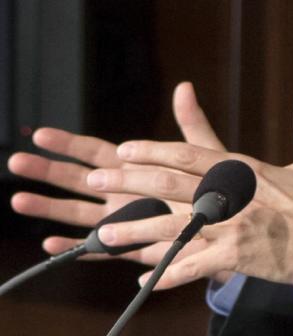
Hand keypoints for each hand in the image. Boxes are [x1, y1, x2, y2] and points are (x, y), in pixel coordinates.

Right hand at [6, 82, 225, 265]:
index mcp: (132, 169)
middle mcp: (120, 194)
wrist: (228, 226)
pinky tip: (51, 243)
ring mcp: (121, 220)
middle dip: (46, 170)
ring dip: (48, 207)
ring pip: (77, 213)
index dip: (67, 144)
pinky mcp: (130, 246)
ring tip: (19, 199)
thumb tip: (185, 86)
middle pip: (75, 180)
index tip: (41, 134)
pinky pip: (97, 249)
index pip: (93, 153)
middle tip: (16, 161)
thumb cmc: (212, 188)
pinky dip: (74, 246)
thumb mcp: (201, 153)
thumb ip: (190, 122)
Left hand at [91, 89, 292, 289]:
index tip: (126, 148)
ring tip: (105, 232)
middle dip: (129, 181)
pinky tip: (143, 279)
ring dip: (136, 229)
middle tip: (96, 178)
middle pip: (171, 184)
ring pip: (173, 226)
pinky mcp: (235, 257)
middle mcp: (233, 195)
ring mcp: (232, 227)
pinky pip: (193, 266)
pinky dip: (167, 274)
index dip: (155, 150)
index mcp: (246, 170)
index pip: (190, 154)